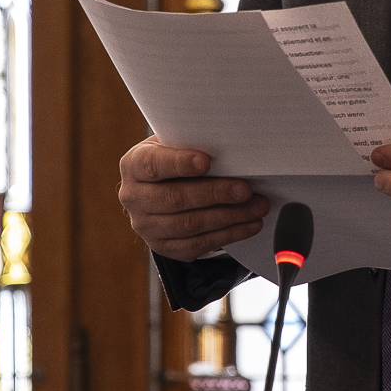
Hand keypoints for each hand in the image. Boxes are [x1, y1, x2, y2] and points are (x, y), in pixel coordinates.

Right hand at [118, 137, 268, 260]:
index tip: (206, 161)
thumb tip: (233, 146)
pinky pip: (198, 244)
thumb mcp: (175, 144)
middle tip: (245, 189)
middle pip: (175, 198)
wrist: (161, 188)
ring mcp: (146, 226)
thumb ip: (193, 144)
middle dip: (215, 193)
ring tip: (257, 207)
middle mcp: (134, 197)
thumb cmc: (176, 158)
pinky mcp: (163, 247)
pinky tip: (249, 224)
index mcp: (134, 165)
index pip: (153, 165)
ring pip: (190, 225)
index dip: (179, 163)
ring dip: (229, 217)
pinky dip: (229, 234)